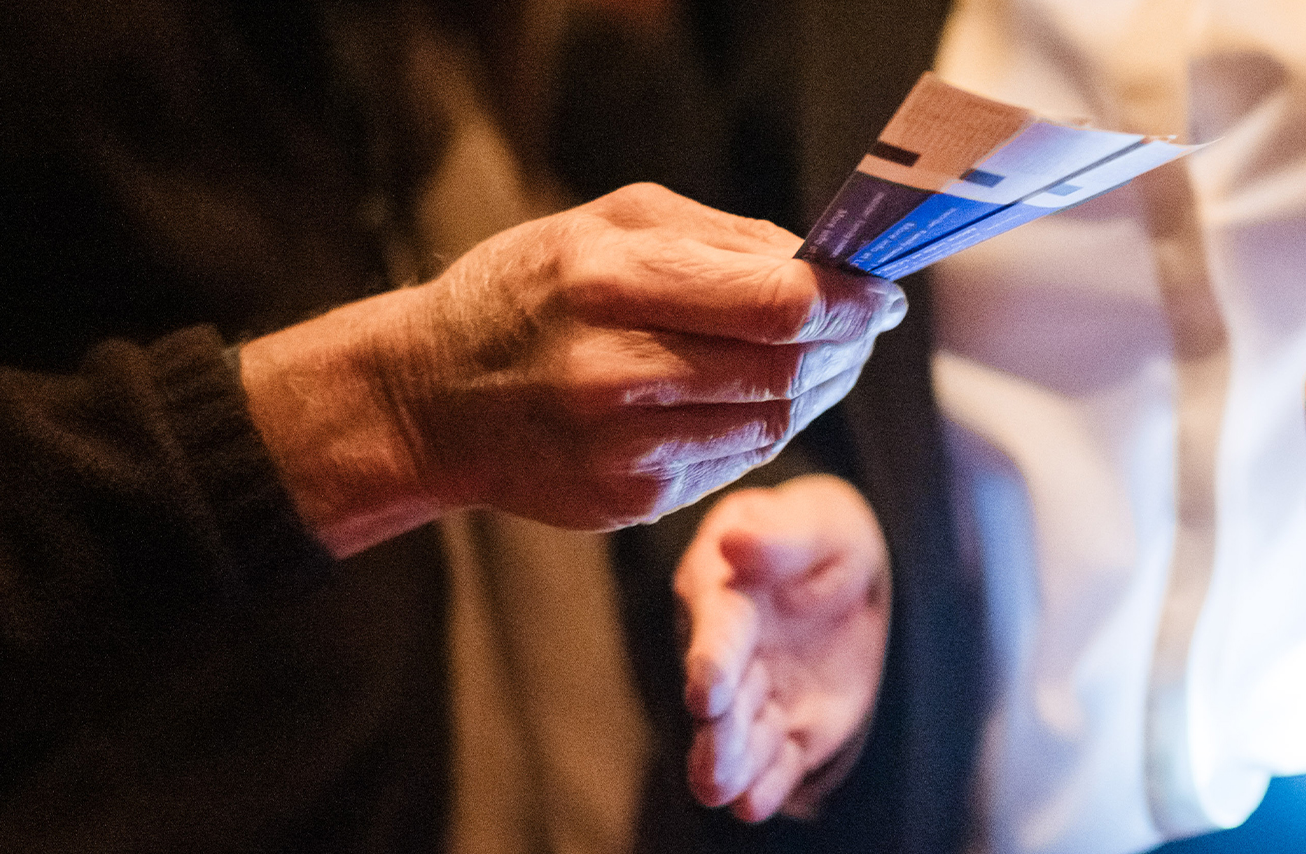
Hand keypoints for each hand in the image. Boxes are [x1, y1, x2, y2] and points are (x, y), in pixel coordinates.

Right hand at [242, 184, 904, 553]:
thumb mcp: (604, 225)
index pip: (776, 302)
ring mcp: (620, 447)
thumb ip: (719, 239)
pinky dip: (766, 427)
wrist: (428, 399)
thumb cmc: (524, 293)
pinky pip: (734, 465)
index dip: (846, 300)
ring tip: (827, 357)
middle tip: (866, 323)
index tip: (878, 291)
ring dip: (817, 389)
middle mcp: (613, 371)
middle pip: (785, 367)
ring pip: (772, 425)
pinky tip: (766, 397)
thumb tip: (821, 263)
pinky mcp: (627, 500)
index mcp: (608, 281)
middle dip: (843, 344)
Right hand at [676, 474, 887, 822]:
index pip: (719, 631)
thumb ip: (778, 536)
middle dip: (717, 728)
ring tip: (722, 791)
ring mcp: (758, 699)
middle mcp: (731, 657)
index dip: (713, 659)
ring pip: (740, 739)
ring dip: (730, 765)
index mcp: (726, 596)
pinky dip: (765, 787)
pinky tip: (754, 805)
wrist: (849, 577)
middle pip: (722, 698)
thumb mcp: (812, 524)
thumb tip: (735, 541)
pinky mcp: (789, 732)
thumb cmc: (819, 539)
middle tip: (713, 759)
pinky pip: (777, 764)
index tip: (708, 689)